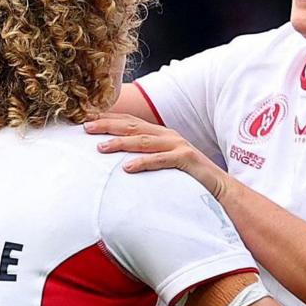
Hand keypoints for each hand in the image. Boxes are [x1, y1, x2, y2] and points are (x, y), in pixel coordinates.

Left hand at [84, 113, 231, 199]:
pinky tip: (127, 168)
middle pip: (133, 126)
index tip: (87, 119)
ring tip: (100, 147)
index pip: (130, 122)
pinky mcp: (186, 159)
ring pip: (144, 141)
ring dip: (120, 143)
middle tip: (86, 127)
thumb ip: (145, 157)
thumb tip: (117, 163)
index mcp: (160, 134)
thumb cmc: (187, 177)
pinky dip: (144, 162)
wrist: (218, 186)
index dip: (108, 119)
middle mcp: (168, 135)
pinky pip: (162, 160)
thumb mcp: (163, 163)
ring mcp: (178, 145)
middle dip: (108, 125)